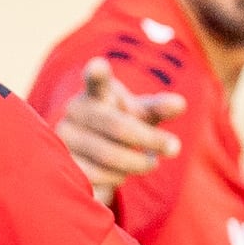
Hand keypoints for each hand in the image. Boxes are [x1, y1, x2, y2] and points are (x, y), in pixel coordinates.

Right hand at [60, 58, 182, 200]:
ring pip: (109, 155)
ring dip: (137, 163)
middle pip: (119, 127)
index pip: (96, 81)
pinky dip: (117, 178)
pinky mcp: (63, 161)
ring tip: (150, 162)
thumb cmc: (123, 124)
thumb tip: (180, 104)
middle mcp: (76, 110)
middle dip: (150, 139)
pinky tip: (122, 174)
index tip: (99, 66)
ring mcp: (65, 135)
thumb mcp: (142, 115)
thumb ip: (159, 108)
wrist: (93, 150)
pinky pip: (97, 175)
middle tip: (175, 148)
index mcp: (97, 93)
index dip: (98, 74)